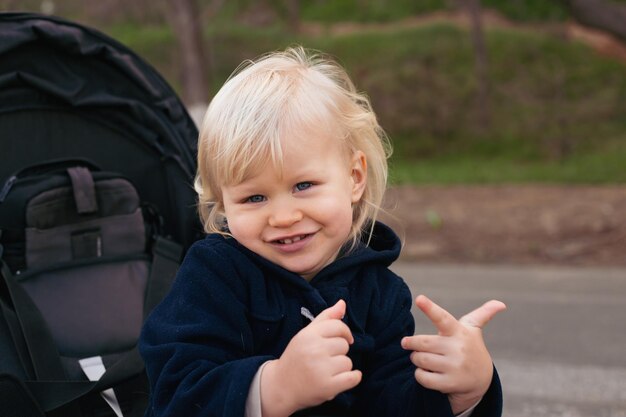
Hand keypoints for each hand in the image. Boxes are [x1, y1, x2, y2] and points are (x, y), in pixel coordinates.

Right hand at [261, 300, 361, 416]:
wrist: (280, 386)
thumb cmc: (297, 357)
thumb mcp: (306, 334)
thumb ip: (326, 318)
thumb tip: (342, 303)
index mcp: (308, 335)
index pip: (338, 326)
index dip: (345, 332)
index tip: (343, 339)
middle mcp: (314, 350)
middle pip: (344, 345)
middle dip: (338, 352)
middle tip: (323, 360)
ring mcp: (321, 369)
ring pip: (348, 362)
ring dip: (341, 368)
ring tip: (325, 371)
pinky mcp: (327, 387)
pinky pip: (353, 378)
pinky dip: (353, 378)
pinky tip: (343, 378)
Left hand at [401, 295, 505, 414]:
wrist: (481, 380)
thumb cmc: (470, 348)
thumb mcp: (474, 330)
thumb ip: (483, 314)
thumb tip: (500, 304)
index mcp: (459, 331)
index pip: (442, 317)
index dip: (430, 308)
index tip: (419, 298)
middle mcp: (457, 348)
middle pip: (423, 342)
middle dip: (411, 343)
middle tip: (407, 343)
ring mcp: (454, 367)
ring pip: (421, 359)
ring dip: (415, 358)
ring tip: (419, 357)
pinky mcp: (449, 383)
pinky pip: (422, 377)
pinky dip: (418, 374)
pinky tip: (425, 371)